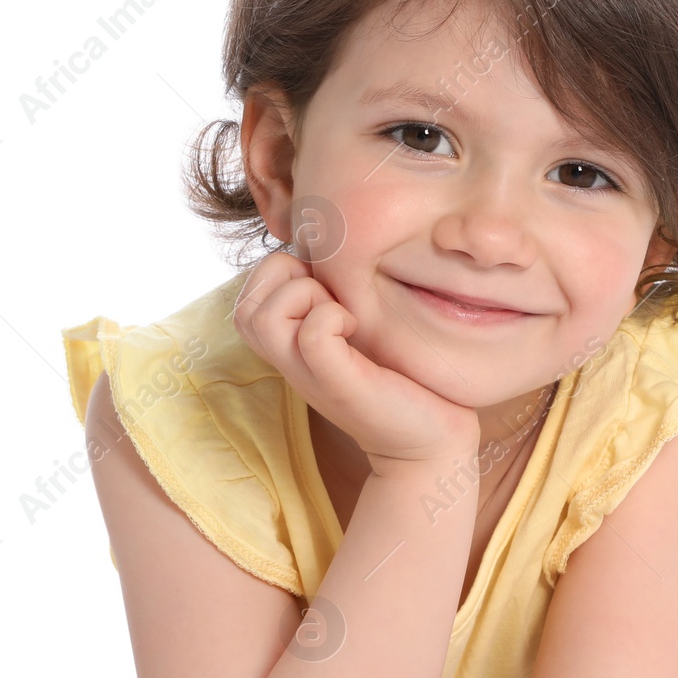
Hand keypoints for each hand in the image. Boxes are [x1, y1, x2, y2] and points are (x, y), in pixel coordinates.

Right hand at [233, 251, 481, 474]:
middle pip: (246, 305)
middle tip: (334, 299)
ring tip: (344, 315)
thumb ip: (332, 293)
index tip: (330, 289)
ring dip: (304, 297)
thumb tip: (326, 241)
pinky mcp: (339, 385)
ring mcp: (309, 375)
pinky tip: (356, 330)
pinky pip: (312, 333)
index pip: (252, 288)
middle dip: (287, 281)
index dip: (286, 271)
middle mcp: (290, 361)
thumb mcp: (356, 325)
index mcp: (290, 344)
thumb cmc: (398, 373)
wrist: (431, 436)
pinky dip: (331, 318)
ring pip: (262, 316)